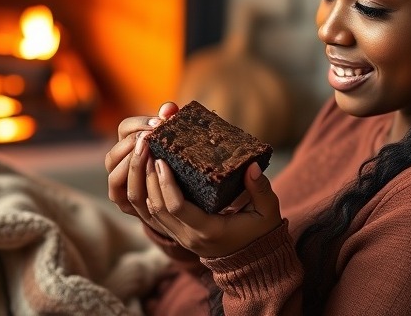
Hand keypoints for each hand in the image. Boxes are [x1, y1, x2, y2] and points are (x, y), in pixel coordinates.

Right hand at [105, 102, 178, 235]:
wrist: (190, 202)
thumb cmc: (183, 168)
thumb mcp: (179, 144)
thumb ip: (173, 124)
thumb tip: (170, 108)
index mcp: (130, 146)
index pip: (124, 128)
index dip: (139, 123)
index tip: (160, 124)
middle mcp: (119, 166)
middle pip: (114, 151)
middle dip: (133, 143)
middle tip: (153, 138)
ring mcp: (120, 187)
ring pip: (114, 174)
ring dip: (132, 162)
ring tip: (152, 155)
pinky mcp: (128, 205)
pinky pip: (125, 193)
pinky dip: (134, 182)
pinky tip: (153, 173)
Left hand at [143, 160, 283, 258]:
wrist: (250, 261)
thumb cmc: (258, 233)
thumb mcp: (267, 212)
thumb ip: (261, 189)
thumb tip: (251, 165)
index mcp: (209, 230)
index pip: (177, 208)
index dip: (166, 184)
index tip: (161, 160)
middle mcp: (189, 236)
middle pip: (157, 207)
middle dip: (148, 177)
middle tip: (147, 149)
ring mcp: (179, 237)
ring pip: (150, 211)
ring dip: (144, 184)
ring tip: (143, 155)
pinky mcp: (175, 233)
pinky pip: (153, 214)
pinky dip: (147, 193)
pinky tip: (146, 171)